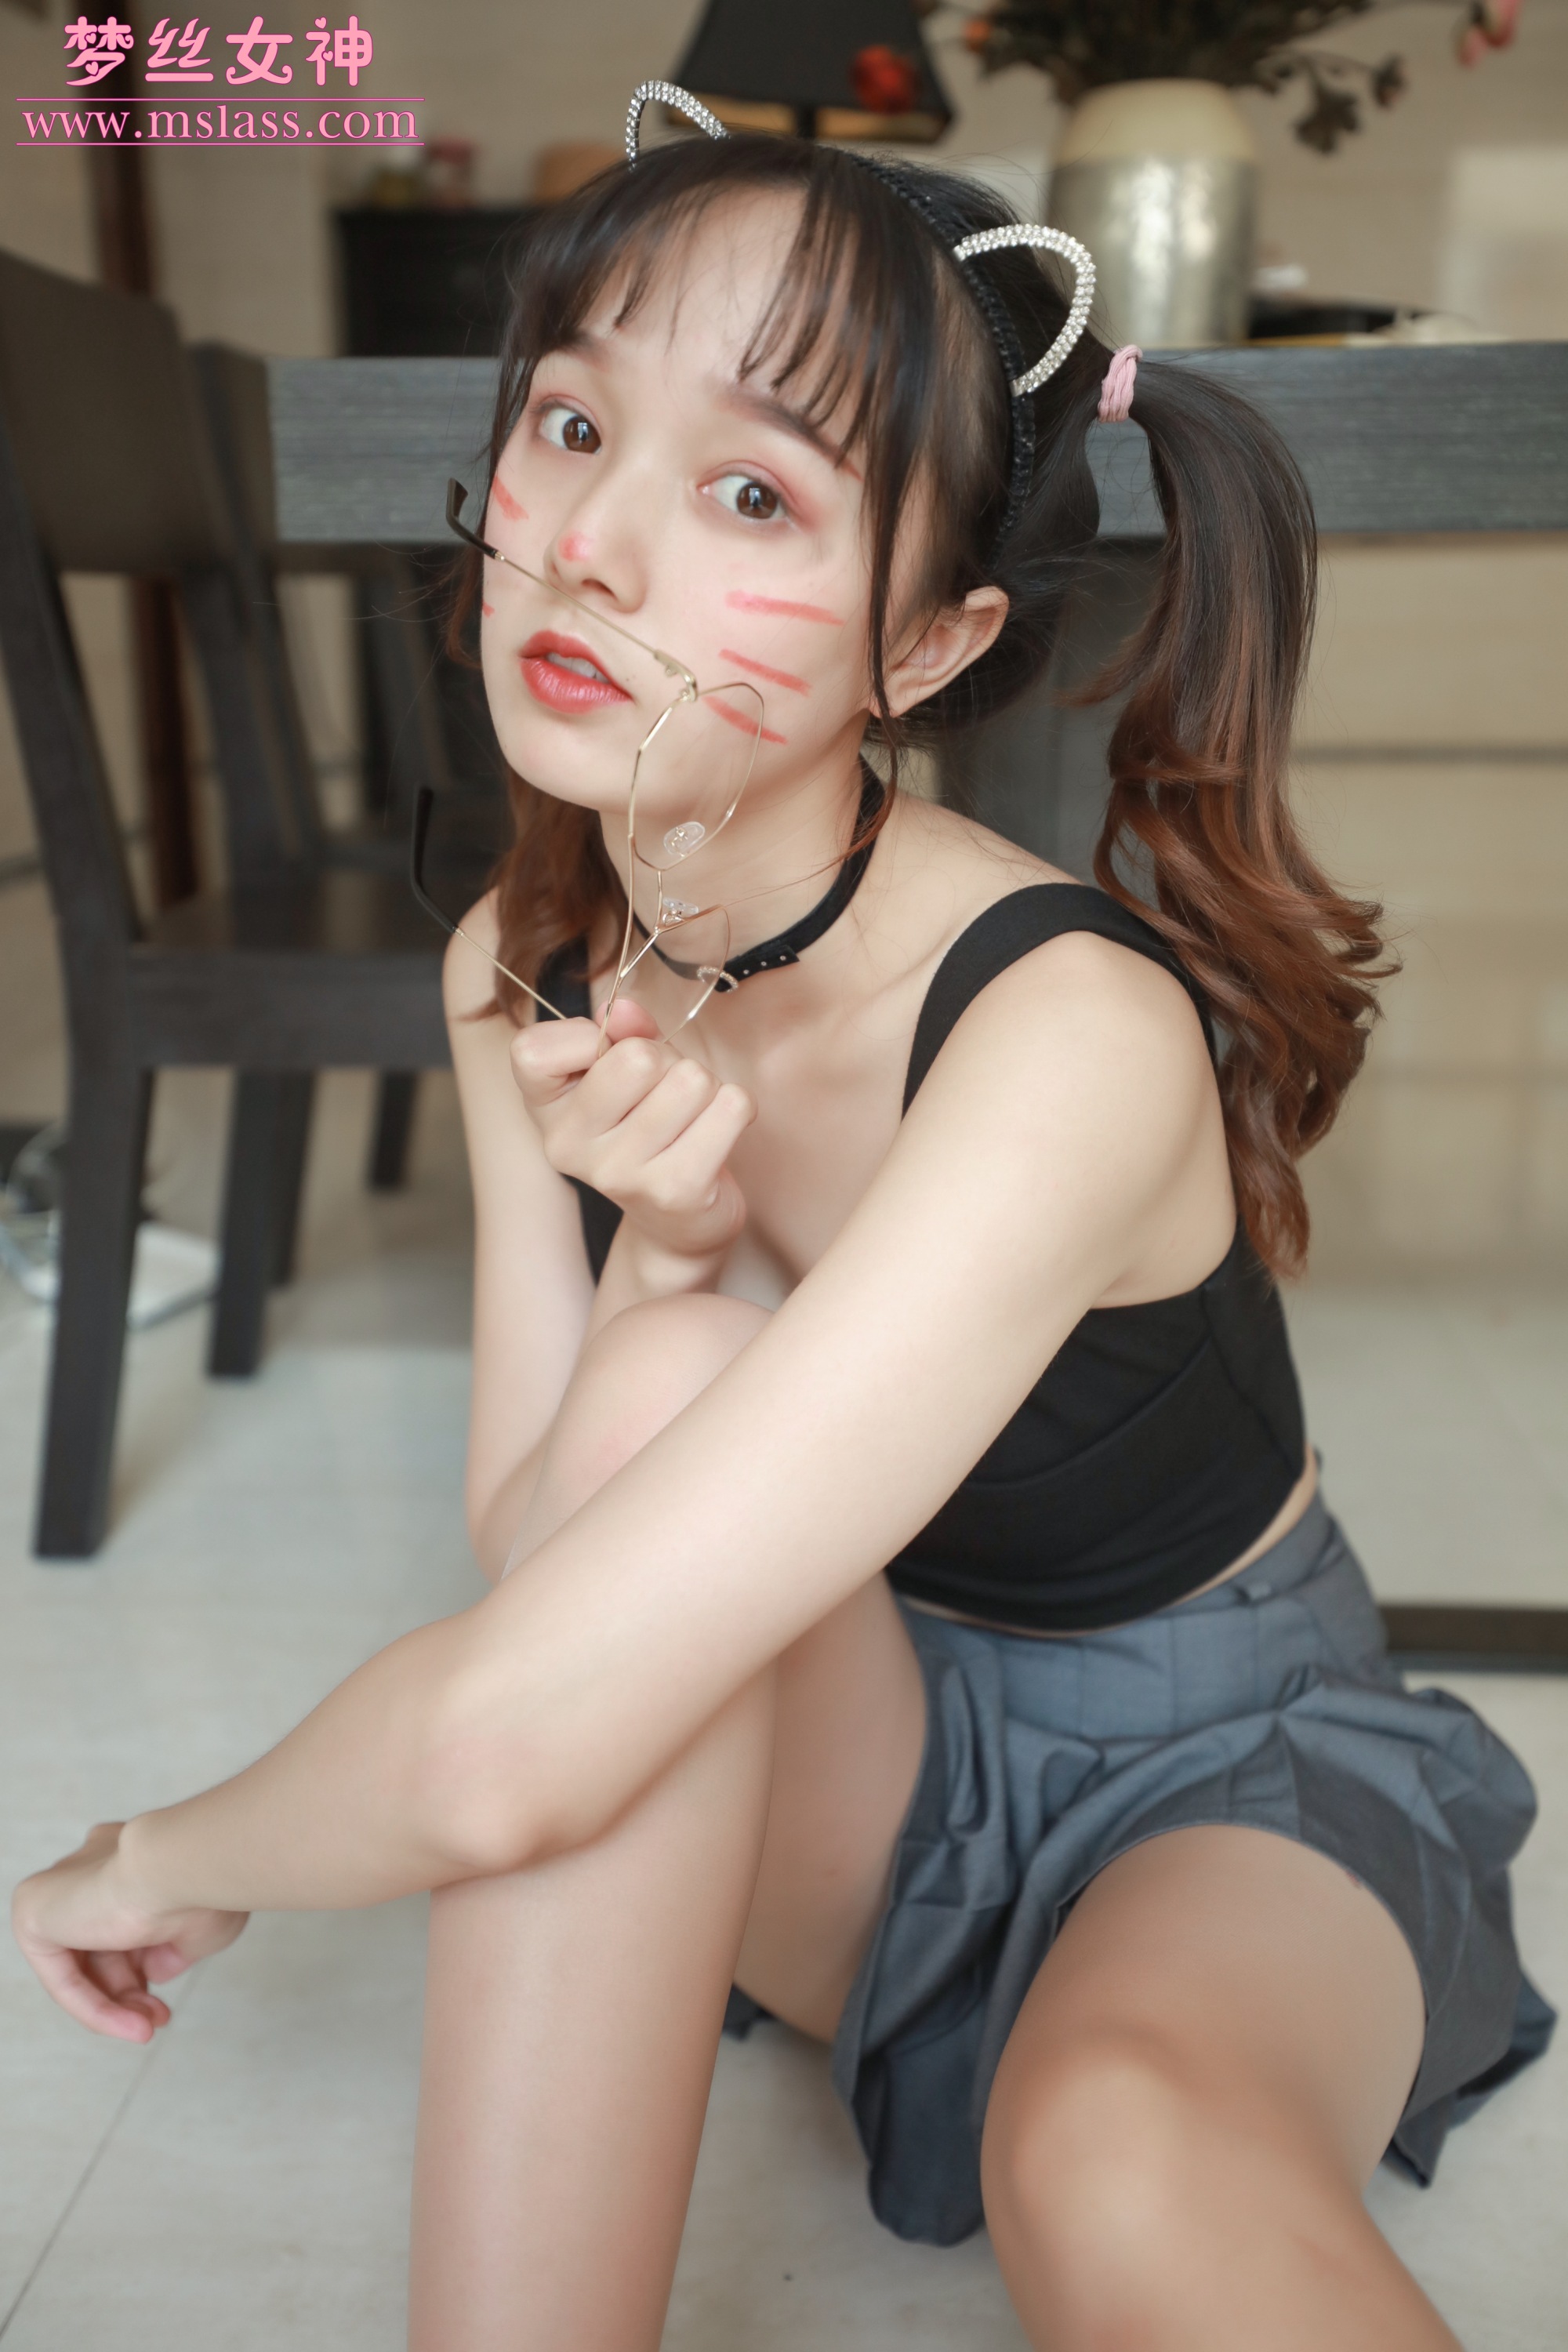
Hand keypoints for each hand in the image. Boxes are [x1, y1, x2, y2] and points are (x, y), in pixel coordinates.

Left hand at [12, 1821, 247, 2042]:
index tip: (167, 1996)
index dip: (148, 1965)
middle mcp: (91, 1866)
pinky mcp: (34, 1912)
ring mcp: (60, 1888)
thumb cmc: (204, 1885)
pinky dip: (92, 2006)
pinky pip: (61, 1975)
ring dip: (115, 2004)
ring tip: (147, 2028)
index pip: (127, 1919)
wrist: (181, 1864)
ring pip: (82, 1964)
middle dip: (130, 1990)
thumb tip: (155, 1970)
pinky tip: (130, 2025)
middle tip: (158, 2018)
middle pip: (103, 1946)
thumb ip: (176, 1945)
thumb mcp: (200, 1924)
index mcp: (128, 1854)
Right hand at [511, 997, 754, 1268]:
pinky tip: (716, 1132)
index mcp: (544, 1110)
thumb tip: (627, 1009)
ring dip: (706, 1086)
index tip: (606, 1056)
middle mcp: (569, 1146)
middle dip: (668, 1060)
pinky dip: (736, 1108)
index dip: (585, 1037)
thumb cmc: (648, 1126)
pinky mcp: (674, 1190)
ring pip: (691, 1080)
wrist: (676, 1221)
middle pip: (637, 1058)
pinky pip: (729, 1108)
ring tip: (691, 1116)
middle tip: (665, 1091)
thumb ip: (625, 1032)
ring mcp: (619, 1173)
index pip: (532, 1051)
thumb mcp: (625, 1072)